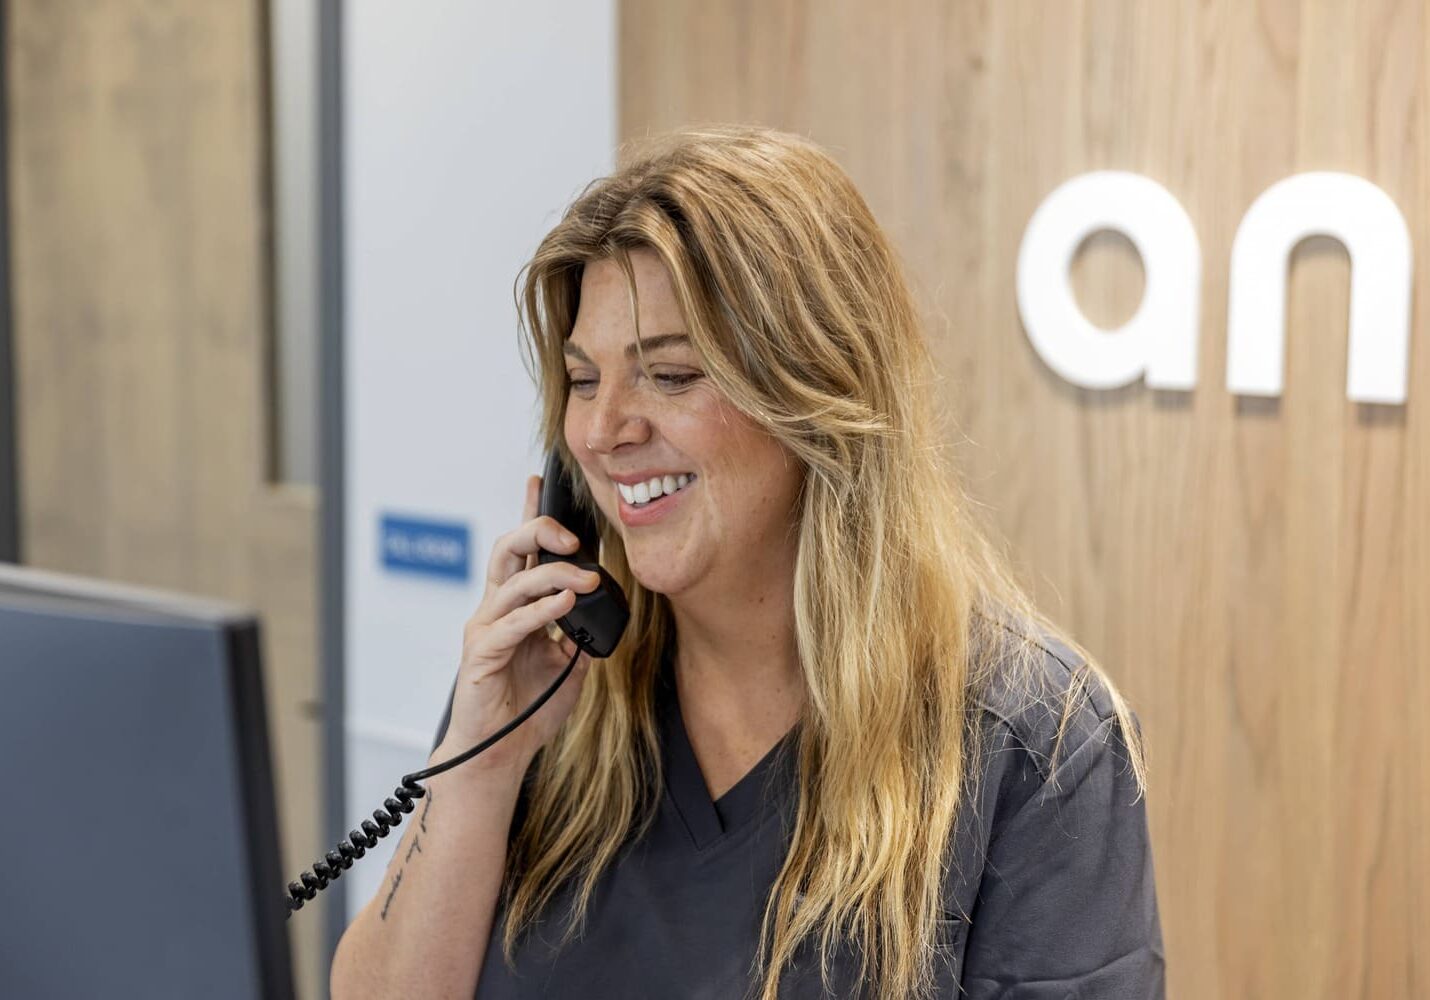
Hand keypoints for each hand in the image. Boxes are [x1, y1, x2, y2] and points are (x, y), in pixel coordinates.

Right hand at [435, 474, 600, 776]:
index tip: (540, 482)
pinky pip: (513, 624)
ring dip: (553, 575)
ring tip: (585, 579)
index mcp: (515, 605)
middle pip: (508, 549)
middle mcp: (496, 609)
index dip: (529, 513)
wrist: (501, 754)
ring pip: (514, 582)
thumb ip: (581, 632)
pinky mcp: (482, 654)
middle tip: (573, 537)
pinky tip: (563, 606)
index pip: (522, 549)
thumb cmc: (529, 707)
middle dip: (538, 530)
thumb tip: (602, 610)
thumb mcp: (569, 663)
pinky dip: (540, 611)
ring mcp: (486, 629)